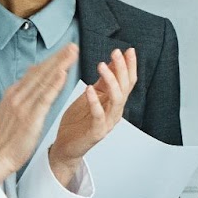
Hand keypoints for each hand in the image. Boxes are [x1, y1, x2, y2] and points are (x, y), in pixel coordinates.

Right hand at [0, 46, 76, 182]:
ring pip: (43, 80)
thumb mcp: (10, 111)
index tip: (64, 51)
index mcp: (13, 94)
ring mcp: (22, 105)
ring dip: (59, 65)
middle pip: (40, 72)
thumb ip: (20, 95)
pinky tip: (63, 74)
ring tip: (72, 53)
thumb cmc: (6, 138)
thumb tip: (27, 81)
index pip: (35, 73)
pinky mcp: (29, 117)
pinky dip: (53, 85)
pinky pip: (44, 98)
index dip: (50, 60)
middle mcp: (17, 96)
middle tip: (73, 45)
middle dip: (57, 57)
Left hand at [47, 47, 137, 185]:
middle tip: (116, 53)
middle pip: (125, 88)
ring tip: (102, 66)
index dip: (130, 66)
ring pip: (117, 100)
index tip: (129, 50)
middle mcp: (115, 112)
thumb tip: (112, 62)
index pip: (128, 81)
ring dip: (111, 81)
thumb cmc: (78, 122)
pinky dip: (95, 102)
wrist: (67, 146)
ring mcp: (107, 122)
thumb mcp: (91, 96)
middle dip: (122, 69)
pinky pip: (99, 115)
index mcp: (114, 102)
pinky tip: (89, 89)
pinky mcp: (96, 132)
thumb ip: (103, 82)